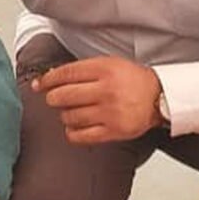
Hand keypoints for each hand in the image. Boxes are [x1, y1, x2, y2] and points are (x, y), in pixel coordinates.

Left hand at [33, 56, 162, 144]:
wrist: (158, 97)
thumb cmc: (130, 79)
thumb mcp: (107, 64)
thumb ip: (80, 70)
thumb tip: (48, 78)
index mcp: (105, 69)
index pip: (66, 73)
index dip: (47, 79)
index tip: (40, 84)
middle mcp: (107, 90)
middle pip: (64, 96)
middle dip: (53, 98)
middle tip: (55, 98)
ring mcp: (111, 112)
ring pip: (70, 116)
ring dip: (64, 115)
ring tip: (71, 111)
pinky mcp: (114, 131)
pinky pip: (82, 136)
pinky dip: (72, 132)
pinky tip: (75, 126)